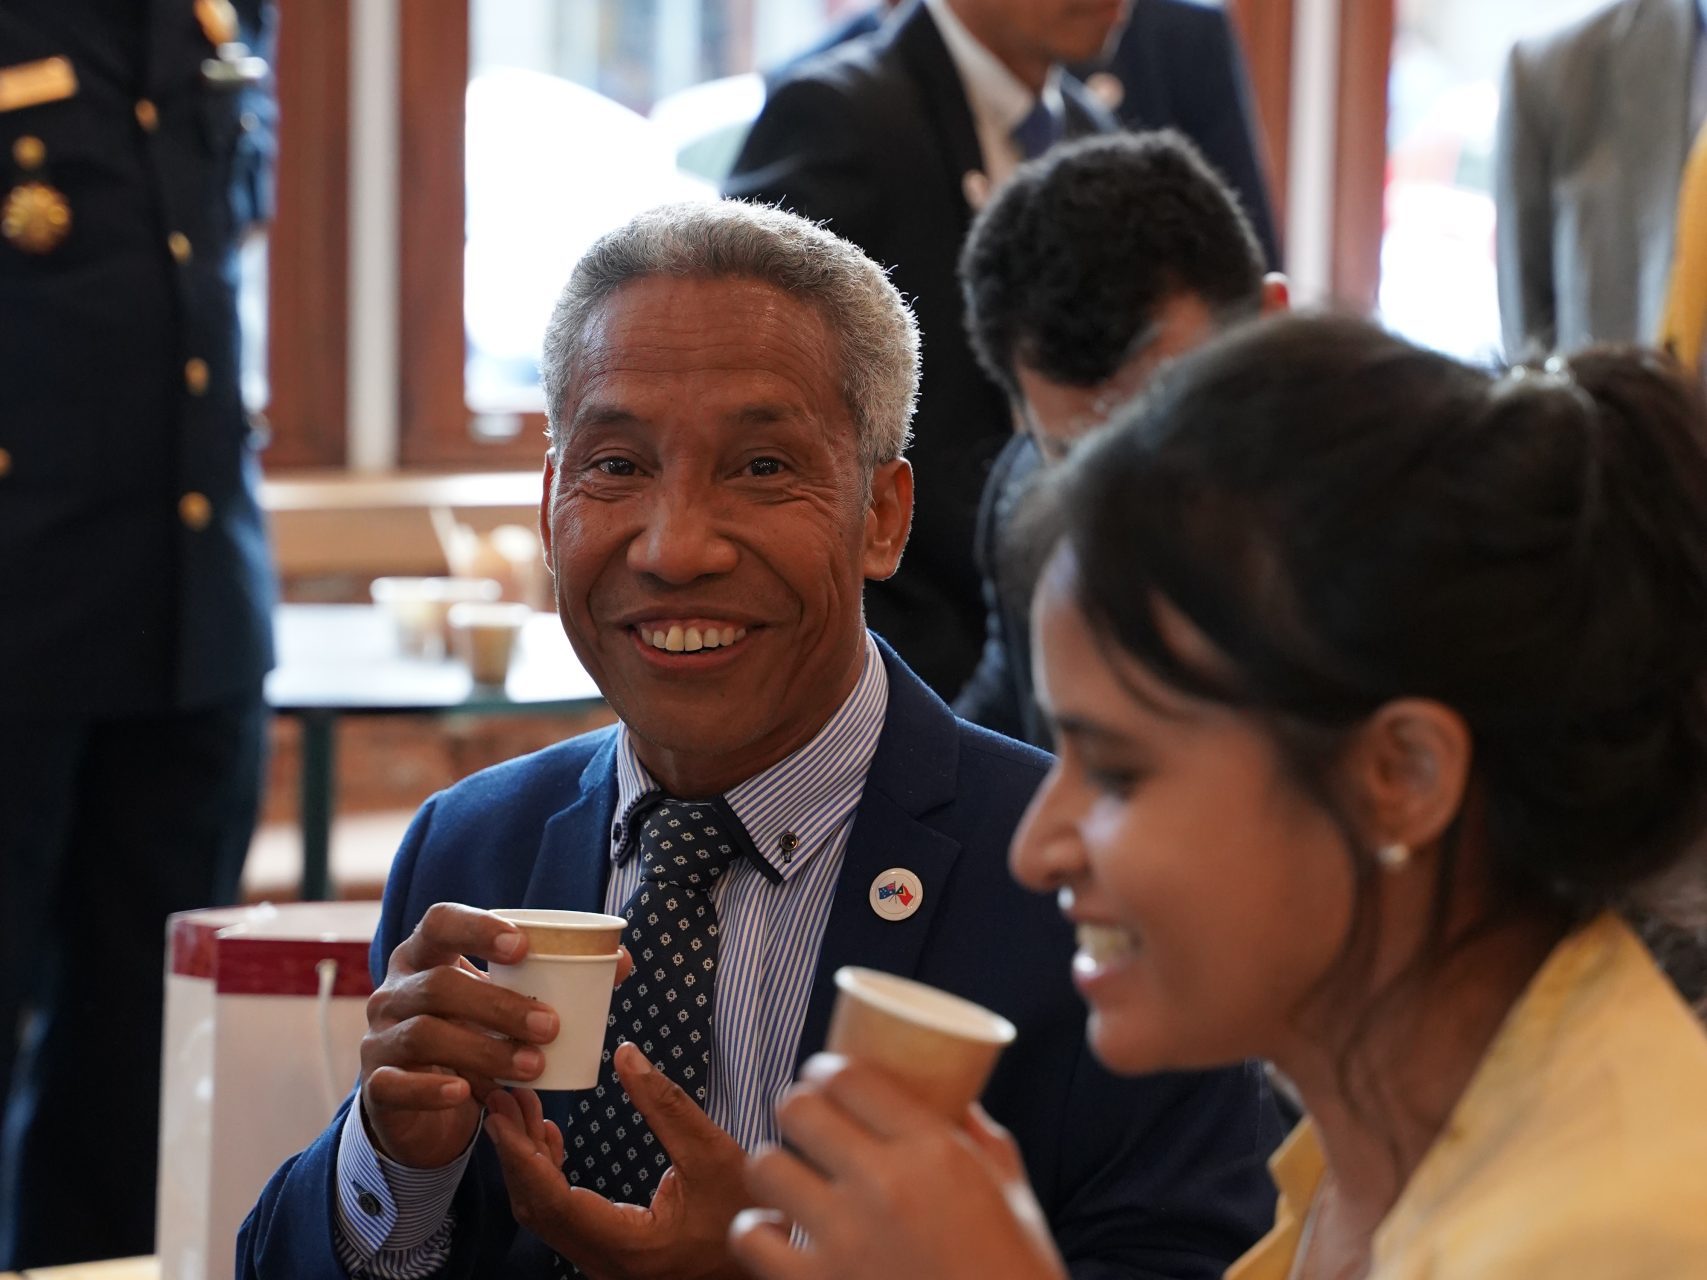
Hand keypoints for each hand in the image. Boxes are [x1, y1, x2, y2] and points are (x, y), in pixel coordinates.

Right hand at [359, 902, 633, 1168]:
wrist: (421, 1102)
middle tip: (550, 1025)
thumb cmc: (470, 1033)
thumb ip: (551, 980)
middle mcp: (395, 990)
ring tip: (533, 1066)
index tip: (523, 945)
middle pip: (439, 985)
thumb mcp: (502, 1003)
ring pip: (425, 1034)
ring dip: (484, 1049)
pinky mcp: (376, 1085)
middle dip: (498, 1004)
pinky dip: (431, 1088)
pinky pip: (394, 1083)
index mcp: (425, 955)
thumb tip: (621, 961)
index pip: (438, 922)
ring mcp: (380, 1037)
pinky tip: (465, 1091)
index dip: (477, 928)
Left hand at [485, 1042, 750, 1279]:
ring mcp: (607, 1262)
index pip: (555, 1201)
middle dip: (515, 1153)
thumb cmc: (749, 1212)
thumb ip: (666, 1105)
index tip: (502, 1114)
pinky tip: (549, 1139)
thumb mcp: (713, 1152)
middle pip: (539, 1210)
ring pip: (547, 1216)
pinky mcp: (612, 1252)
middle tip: (499, 1100)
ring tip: (519, 1109)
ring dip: (529, 1162)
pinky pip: (564, 1217)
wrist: (771, 1258)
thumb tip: (627, 1056)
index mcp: (630, 1245)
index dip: (522, 1156)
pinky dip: (548, 1177)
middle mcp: (608, 1263)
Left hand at [730, 1055, 1066, 1279]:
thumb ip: (981, 1139)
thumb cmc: (1016, 1271)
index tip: (825, 1078)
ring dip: (775, 1166)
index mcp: (935, 1151)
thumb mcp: (1012, 1192)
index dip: (826, 1070)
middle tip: (807, 1124)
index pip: (849, 1077)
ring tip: (789, 1175)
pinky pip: (749, 1236)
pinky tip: (775, 1230)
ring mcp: (845, 1239)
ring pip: (764, 1165)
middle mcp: (884, 1185)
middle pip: (797, 1108)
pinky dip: (755, 1230)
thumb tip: (958, 1100)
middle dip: (798, 1109)